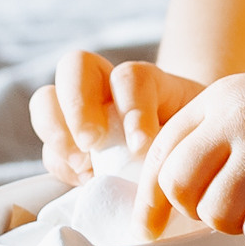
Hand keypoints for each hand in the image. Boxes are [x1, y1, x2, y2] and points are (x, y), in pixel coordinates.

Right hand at [32, 52, 201, 186]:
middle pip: (74, 66)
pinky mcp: (70, 148)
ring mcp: (81, 113)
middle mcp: (106, 87)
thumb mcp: (197, 132)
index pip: (130, 76)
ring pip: (46, 101)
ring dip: (57, 131)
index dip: (132, 107)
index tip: (141, 146)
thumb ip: (177, 139)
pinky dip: (61, 163)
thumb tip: (157, 164)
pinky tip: (85, 179)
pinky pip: (50, 149)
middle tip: (93, 143)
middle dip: (78, 105)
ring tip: (82, 165)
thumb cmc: (195, 139)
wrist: (188, 154)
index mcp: (142, 79)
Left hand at [136, 72, 244, 245]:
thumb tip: (158, 200)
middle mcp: (241, 118)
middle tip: (228, 204)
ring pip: (217, 215)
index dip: (151, 199)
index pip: (161, 155)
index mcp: (219, 99)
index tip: (150, 228)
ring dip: (237, 223)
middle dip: (197, 209)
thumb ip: (204, 138)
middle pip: (180, 187)